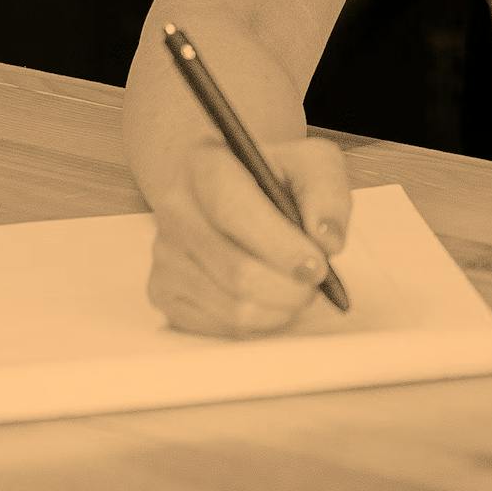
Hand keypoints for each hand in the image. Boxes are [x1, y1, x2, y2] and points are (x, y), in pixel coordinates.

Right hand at [145, 124, 353, 336]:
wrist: (218, 188)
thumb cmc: (268, 177)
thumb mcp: (308, 163)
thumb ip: (326, 193)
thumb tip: (327, 241)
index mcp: (206, 167)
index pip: (235, 211)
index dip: (280, 246)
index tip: (318, 266)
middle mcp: (176, 211)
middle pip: (236, 270)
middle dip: (290, 288)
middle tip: (315, 283)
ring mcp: (164, 256)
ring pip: (231, 307)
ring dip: (279, 308)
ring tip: (296, 288)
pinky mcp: (164, 292)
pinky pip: (220, 327)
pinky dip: (257, 322)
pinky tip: (268, 298)